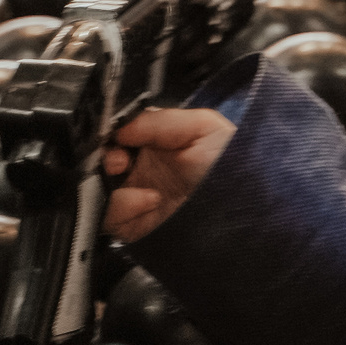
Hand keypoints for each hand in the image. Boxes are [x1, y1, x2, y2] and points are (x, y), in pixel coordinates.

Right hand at [102, 107, 234, 241]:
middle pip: (100, 161)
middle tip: (119, 159)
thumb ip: (159, 120)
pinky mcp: (135, 225)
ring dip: (111, 183)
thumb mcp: (204, 128)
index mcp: (155, 144)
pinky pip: (108, 216)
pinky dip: (123, 206)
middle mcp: (142, 170)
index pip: (116, 135)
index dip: (110, 134)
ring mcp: (136, 198)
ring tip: (139, 182)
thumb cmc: (237, 166)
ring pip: (97, 188)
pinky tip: (149, 201)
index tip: (116, 136)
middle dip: (103, 158)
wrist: (248, 209)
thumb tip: (120, 126)